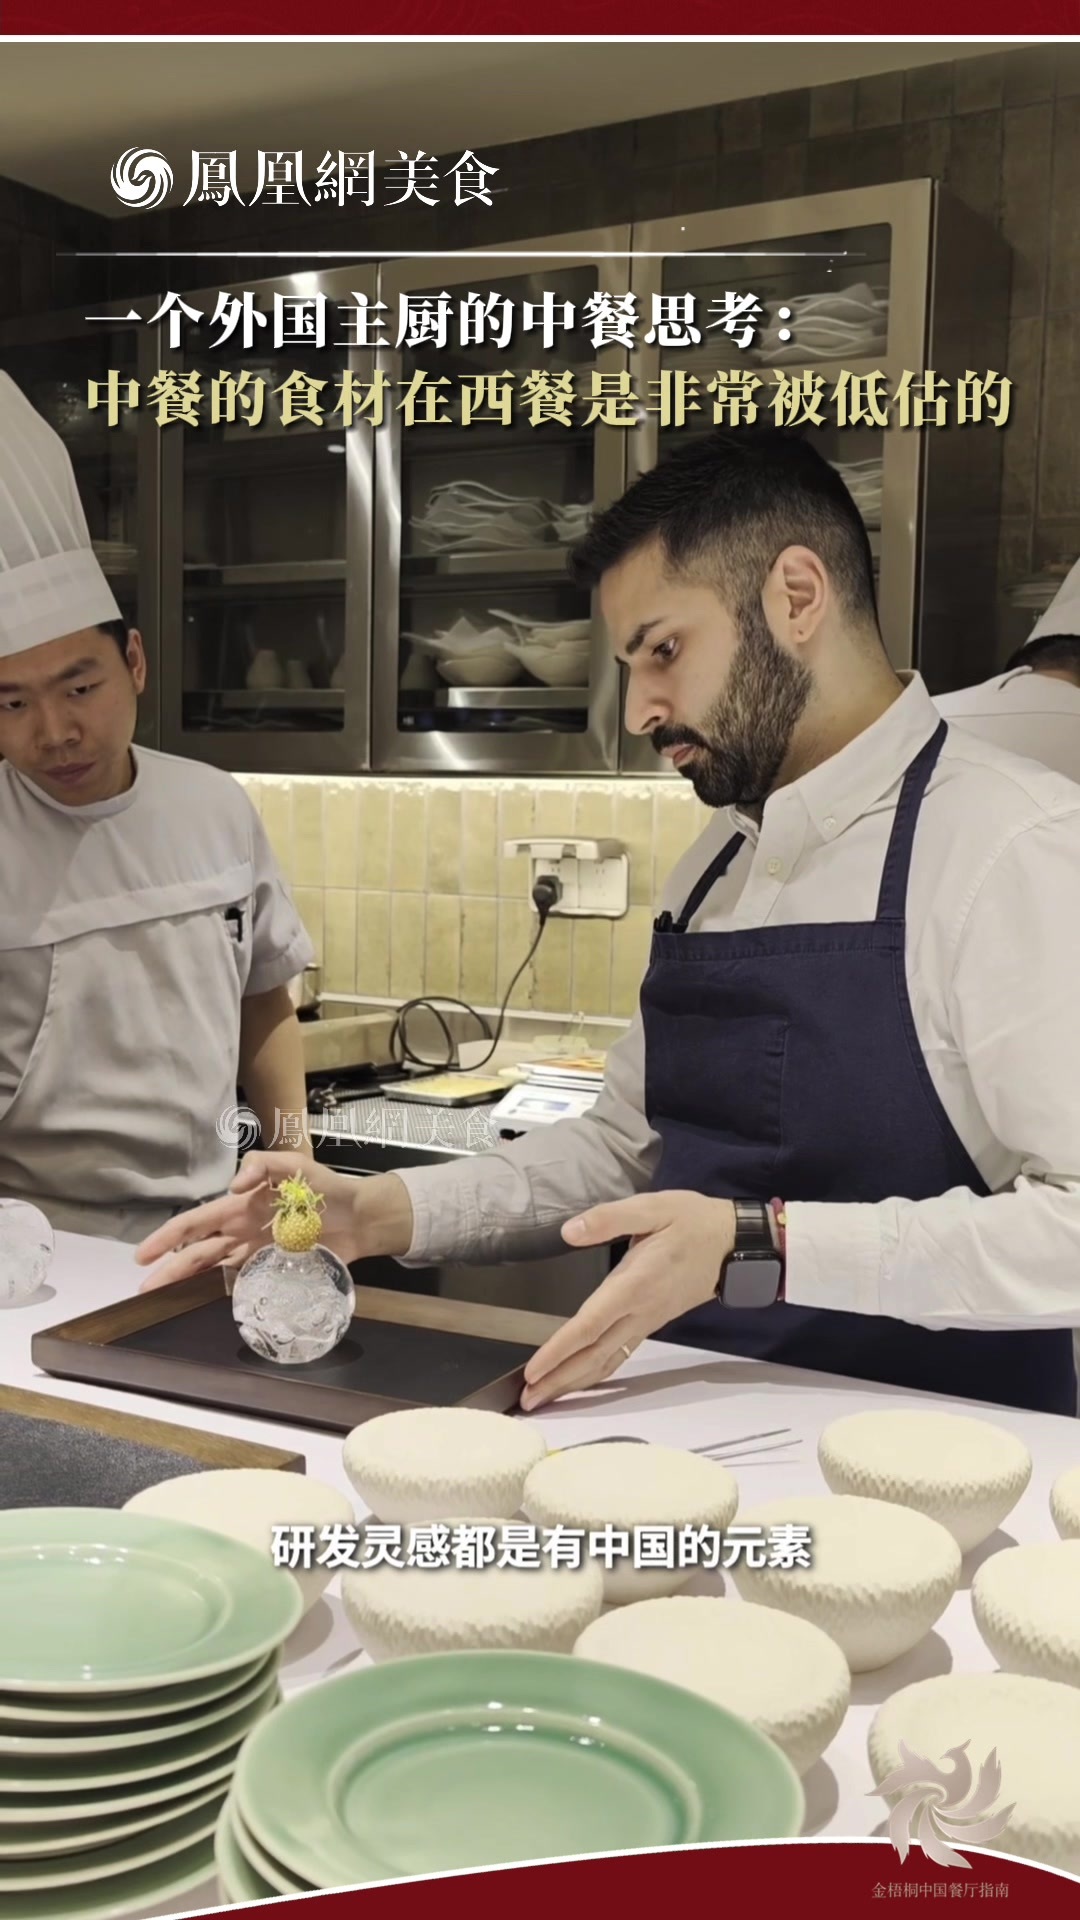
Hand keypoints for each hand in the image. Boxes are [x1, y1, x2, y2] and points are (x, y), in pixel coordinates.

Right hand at [132, 1155, 412, 1291]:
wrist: (361, 1215)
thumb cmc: (326, 1187)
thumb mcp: (295, 1164)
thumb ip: (263, 1165)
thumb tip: (234, 1184)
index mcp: (240, 1206)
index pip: (196, 1221)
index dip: (168, 1236)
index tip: (143, 1254)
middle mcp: (242, 1231)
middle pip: (198, 1251)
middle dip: (169, 1268)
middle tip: (144, 1288)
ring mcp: (257, 1252)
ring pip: (213, 1268)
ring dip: (187, 1282)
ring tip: (163, 1299)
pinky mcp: (275, 1270)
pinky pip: (242, 1282)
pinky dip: (222, 1291)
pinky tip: (204, 1303)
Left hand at [520, 1191, 734, 1410]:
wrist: (734, 1242)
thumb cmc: (693, 1222)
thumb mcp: (652, 1207)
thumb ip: (609, 1218)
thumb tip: (570, 1231)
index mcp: (635, 1284)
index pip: (589, 1325)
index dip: (559, 1350)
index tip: (534, 1370)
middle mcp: (640, 1310)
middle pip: (593, 1355)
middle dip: (559, 1380)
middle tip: (527, 1401)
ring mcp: (648, 1320)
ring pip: (607, 1360)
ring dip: (574, 1382)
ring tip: (545, 1397)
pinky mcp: (652, 1322)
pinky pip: (620, 1354)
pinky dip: (597, 1373)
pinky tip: (581, 1380)